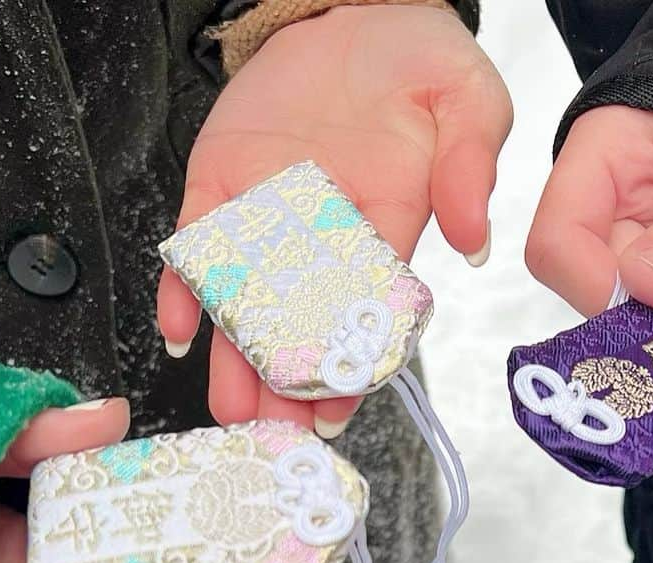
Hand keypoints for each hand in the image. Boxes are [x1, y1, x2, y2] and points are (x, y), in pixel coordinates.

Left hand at [157, 4, 511, 435]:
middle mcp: (322, 243)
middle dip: (286, 383)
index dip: (349, 368)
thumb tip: (473, 240)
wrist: (355, 9)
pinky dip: (183, 287)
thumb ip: (471, 166)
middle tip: (274, 430)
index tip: (337, 410)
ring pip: (244, 303)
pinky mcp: (219, 187)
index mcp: (384, 234)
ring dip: (234, 358)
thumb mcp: (467, 99)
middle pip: (300, 328)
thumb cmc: (419, 61)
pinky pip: (195, 246)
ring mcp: (266, 219)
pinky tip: (179, 330)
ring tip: (230, 407)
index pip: (364, 317)